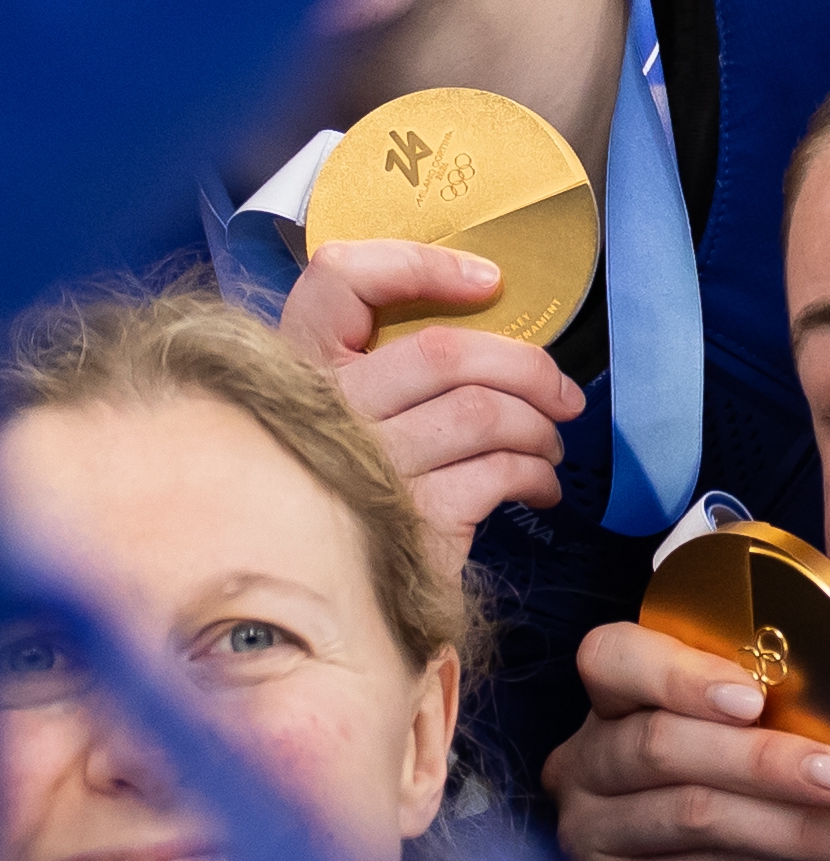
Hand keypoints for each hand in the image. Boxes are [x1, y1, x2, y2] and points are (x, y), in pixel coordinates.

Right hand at [274, 238, 579, 580]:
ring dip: (538, 426)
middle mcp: (327, 407)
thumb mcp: (344, 409)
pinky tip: (535, 486)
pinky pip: (501, 473)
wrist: (330, 596)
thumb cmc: (356, 482)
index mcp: (301, 362)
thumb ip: (377, 360)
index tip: (487, 282)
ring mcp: (369, 463)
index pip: (340, 277)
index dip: (420, 264)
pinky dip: (536, 475)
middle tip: (559, 392)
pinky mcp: (415, 518)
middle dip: (526, 367)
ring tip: (545, 443)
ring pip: (486, 413)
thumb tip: (483, 314)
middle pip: (446, 351)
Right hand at [541, 618, 829, 860]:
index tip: (753, 700)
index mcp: (608, 703)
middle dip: (758, 760)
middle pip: (658, 746)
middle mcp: (583, 764)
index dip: (676, 676)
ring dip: (787, 823)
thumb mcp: (723, 734)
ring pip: (693, 815)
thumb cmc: (724, 782)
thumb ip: (749, 717)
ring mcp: (593, 831)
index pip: (610, 660)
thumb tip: (817, 723)